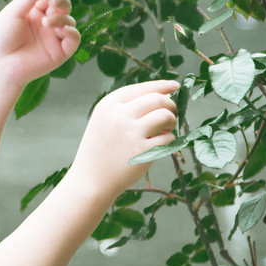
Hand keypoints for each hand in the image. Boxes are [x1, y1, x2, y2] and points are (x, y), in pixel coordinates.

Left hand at [0, 0, 80, 86]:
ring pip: (69, 21)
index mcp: (33, 12)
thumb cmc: (1, 38)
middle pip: (64, 7)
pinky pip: (74, 39)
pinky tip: (63, 30)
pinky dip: (73, 32)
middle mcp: (45, 24)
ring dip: (61, 18)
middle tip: (53, 3)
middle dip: (61, 2)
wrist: (0, 65)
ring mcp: (53, 38)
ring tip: (47, 23)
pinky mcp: (60, 52)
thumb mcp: (14, 11)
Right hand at [66, 80, 178, 207]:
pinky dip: (169, 139)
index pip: (141, 88)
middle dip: (170, 104)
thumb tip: (162, 96)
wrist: (90, 180)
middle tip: (172, 113)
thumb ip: (126, 107)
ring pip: (165, 115)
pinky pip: (168, 138)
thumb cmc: (101, 150)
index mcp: (108, 104)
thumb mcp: (104, 121)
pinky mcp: (142, 151)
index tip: (175, 85)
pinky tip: (161, 144)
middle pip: (157, 99)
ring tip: (167, 128)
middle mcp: (119, 115)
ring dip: (172, 120)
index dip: (161, 86)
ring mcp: (131, 133)